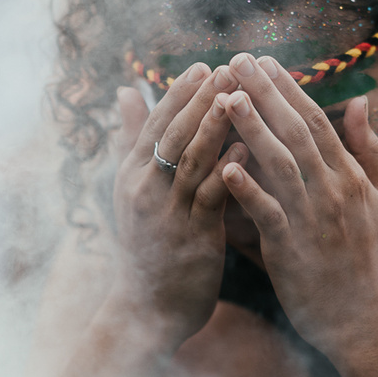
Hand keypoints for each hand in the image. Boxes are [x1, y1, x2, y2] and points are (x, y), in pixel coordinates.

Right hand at [111, 63, 245, 349]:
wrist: (147, 311)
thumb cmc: (147, 246)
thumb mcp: (133, 189)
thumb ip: (134, 139)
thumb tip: (127, 90)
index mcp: (132, 174)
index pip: (155, 124)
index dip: (179, 94)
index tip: (203, 65)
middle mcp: (144, 188)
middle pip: (173, 134)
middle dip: (200, 99)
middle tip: (227, 68)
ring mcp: (166, 211)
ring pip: (193, 158)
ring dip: (217, 125)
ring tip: (239, 96)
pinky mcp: (192, 235)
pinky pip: (213, 194)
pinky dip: (231, 167)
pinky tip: (250, 145)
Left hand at [215, 53, 377, 364]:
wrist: (365, 320)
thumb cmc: (368, 259)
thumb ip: (368, 149)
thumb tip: (360, 103)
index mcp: (350, 176)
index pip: (315, 121)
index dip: (288, 89)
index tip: (263, 61)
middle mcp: (333, 191)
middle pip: (295, 133)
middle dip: (264, 94)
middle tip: (237, 60)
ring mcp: (313, 219)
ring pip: (280, 164)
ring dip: (252, 130)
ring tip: (225, 98)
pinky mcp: (292, 249)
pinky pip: (268, 213)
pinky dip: (248, 189)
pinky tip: (225, 165)